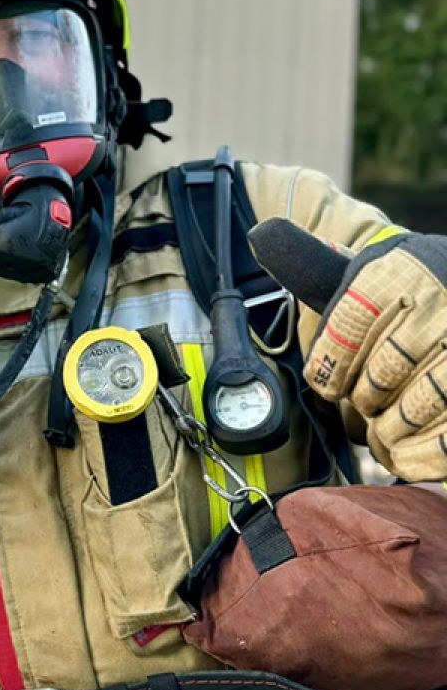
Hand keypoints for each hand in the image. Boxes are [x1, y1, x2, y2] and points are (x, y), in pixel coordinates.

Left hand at [253, 223, 446, 479]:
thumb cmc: (408, 292)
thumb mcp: (365, 274)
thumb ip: (312, 265)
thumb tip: (262, 235)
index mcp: (396, 273)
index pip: (345, 330)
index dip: (332, 369)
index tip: (331, 384)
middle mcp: (437, 301)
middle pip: (380, 375)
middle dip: (365, 402)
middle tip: (367, 409)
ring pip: (415, 407)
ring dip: (392, 433)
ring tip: (387, 434)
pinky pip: (446, 438)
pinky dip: (424, 454)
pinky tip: (410, 454)